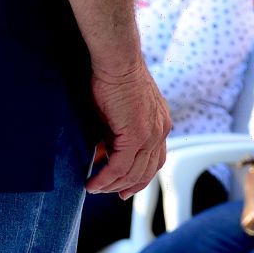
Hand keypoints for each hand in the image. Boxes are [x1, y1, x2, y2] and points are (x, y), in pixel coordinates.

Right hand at [85, 60, 170, 197]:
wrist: (118, 61)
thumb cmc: (114, 77)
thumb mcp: (119, 111)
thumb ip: (116, 133)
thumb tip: (102, 153)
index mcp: (161, 122)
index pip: (155, 159)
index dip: (140, 177)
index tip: (125, 187)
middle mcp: (161, 130)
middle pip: (146, 171)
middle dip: (126, 186)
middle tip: (106, 191)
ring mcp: (151, 134)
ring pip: (132, 173)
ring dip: (111, 184)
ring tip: (94, 187)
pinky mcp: (136, 135)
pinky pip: (119, 167)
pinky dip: (105, 178)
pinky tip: (92, 182)